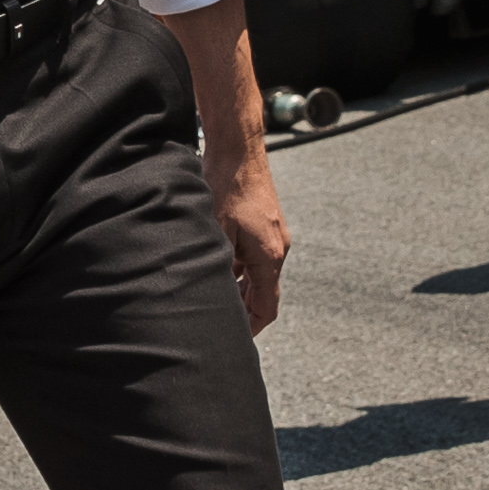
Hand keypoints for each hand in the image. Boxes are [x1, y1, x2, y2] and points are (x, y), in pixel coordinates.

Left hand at [205, 133, 290, 333]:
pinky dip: (239, 270)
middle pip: (264, 294)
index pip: (266, 308)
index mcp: (269, 257)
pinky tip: (217, 267)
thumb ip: (218, 265)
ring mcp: (273, 237)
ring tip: (214, 297)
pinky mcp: (266, 226)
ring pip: (259, 276)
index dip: (251, 328)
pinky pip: (256, 258)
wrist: (238, 150)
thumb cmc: (225, 186)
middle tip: (218, 322)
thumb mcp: (215, 231)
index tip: (234, 339)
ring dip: (240, 289)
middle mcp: (277, 250)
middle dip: (243, 311)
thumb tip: (211, 293)